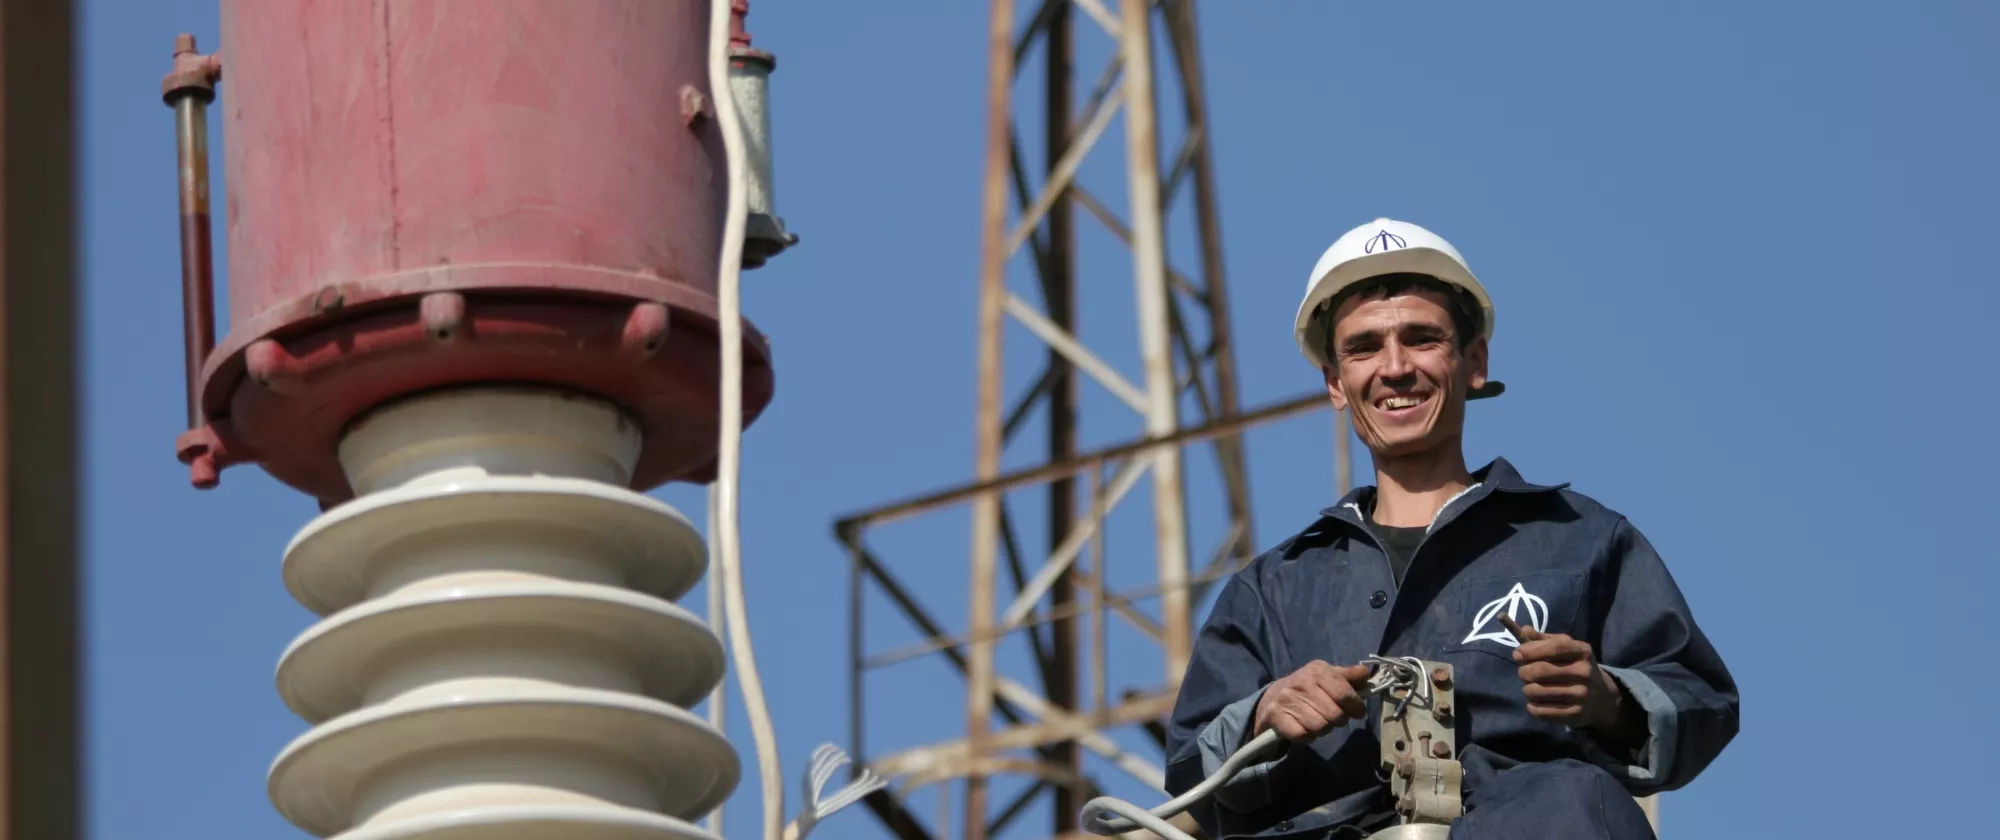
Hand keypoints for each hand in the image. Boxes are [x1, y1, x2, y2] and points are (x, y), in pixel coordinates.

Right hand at [1252, 660, 1373, 742]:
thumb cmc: (1308, 688)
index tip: (1357, 712)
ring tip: (1319, 722)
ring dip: (1323, 729)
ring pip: (1320, 727)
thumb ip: (1348, 676)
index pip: (1344, 693)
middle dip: (1339, 720)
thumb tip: (1365, 673)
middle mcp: (1301, 682)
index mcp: (1317, 670)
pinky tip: (1305, 729)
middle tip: (1334, 717)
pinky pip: (1303, 735)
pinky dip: (1308, 737)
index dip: (1355, 706)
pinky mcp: (1276, 716)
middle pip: (1335, 714)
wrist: (1272, 697)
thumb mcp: (1327, 677)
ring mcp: (1287, 699)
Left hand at [1498, 615, 1623, 731]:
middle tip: (1524, 673)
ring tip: (1531, 688)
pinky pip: (1540, 711)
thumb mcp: (1567, 648)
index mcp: (1582, 651)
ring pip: (1536, 692)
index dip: (1531, 650)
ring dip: (1527, 690)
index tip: (1517, 654)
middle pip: (1540, 671)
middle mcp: (1583, 672)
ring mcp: (1580, 694)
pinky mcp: (1575, 714)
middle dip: (1524, 671)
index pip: (1554, 648)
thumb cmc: (1576, 666)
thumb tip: (1523, 630)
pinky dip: (1532, 706)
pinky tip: (1536, 702)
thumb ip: (1544, 639)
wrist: (1603, 697)